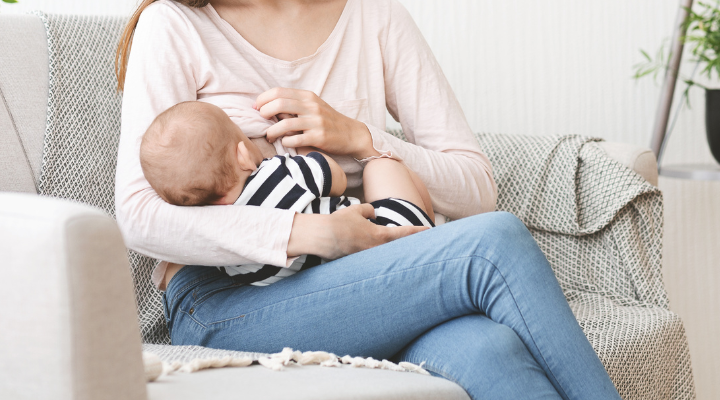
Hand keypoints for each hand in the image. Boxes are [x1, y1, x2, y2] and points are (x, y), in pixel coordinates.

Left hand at [255, 87, 379, 158]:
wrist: (352, 134)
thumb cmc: (328, 121)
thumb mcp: (313, 106)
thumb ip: (295, 104)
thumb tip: (269, 105)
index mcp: (308, 96)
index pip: (278, 91)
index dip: (263, 99)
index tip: (257, 108)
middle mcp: (312, 107)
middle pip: (279, 104)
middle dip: (264, 113)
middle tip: (261, 121)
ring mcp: (316, 122)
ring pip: (285, 124)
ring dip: (272, 132)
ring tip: (269, 137)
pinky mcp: (319, 137)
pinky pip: (295, 139)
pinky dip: (286, 141)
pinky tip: (285, 143)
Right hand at [287, 204, 428, 259]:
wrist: (322, 237)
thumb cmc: (339, 222)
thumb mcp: (356, 210)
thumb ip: (369, 210)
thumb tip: (373, 214)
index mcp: (379, 235)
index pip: (404, 233)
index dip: (418, 231)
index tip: (430, 230)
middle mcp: (376, 249)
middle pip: (399, 248)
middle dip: (411, 246)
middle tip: (425, 245)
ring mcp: (368, 258)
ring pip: (387, 255)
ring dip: (395, 253)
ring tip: (406, 252)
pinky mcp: (359, 263)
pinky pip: (374, 259)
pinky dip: (380, 257)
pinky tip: (378, 255)